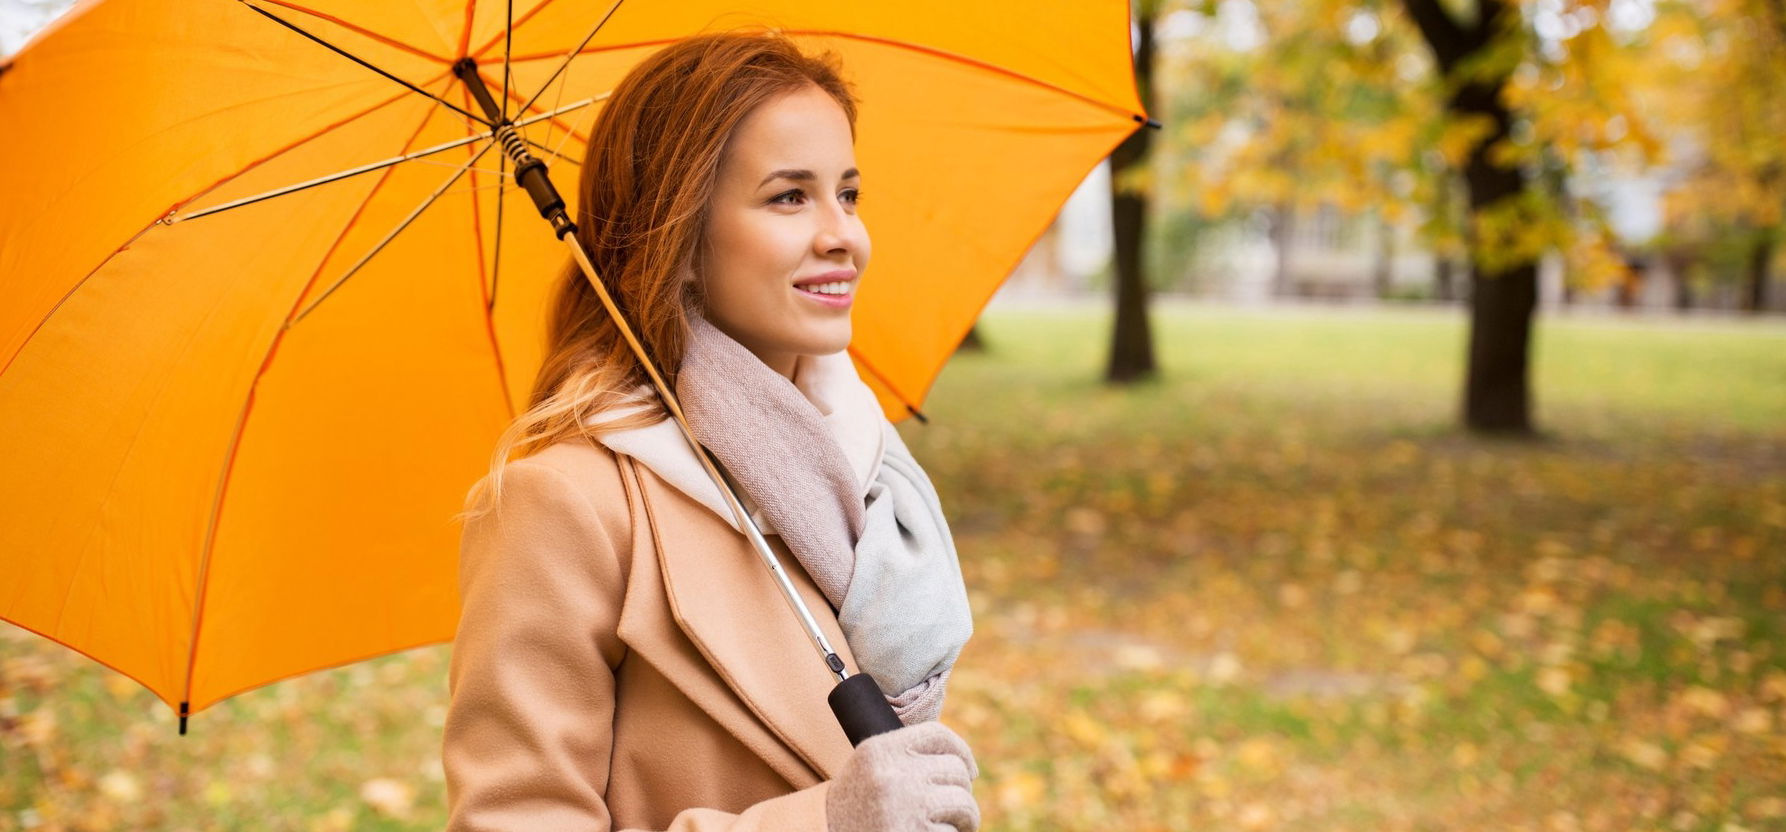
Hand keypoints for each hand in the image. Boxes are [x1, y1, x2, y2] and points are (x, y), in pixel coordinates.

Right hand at [825, 721, 980, 831]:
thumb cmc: (854, 810)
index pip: (937, 735)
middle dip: (960, 793)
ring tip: (948, 828)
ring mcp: (907, 807)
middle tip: (951, 811)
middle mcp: (893, 774)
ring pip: (964, 803)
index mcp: (879, 750)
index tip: (969, 771)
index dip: (961, 751)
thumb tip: (962, 763)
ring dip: (964, 819)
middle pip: (956, 771)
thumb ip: (905, 758)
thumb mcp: (869, 770)